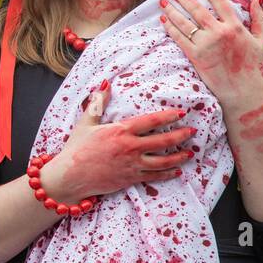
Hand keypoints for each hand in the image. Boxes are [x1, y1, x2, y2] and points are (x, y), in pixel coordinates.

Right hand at [40, 82, 193, 203]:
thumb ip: (98, 102)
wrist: (70, 176)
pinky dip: (168, 173)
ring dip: (179, 156)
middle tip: (192, 132)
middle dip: (181, 136)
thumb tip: (105, 83)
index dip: (168, 116)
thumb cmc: (76, 148)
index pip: (151, 121)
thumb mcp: (86, 122)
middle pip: (163, 141)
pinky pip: (155, 176)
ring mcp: (132, 165)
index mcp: (120, 131)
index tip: (181, 113)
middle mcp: (130, 147)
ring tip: (190, 153)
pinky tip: (176, 171)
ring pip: (163, 161)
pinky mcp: (131, 178)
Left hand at [161, 0, 262, 109]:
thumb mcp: (261, 40)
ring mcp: (206, 44)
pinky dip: (170, 27)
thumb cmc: (251, 66)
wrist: (242, 90)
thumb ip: (259, 18)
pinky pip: (179, 38)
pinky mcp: (195, 55)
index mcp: (235, 26)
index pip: (218, 1)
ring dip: (171, 10)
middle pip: (197, 9)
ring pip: (184, 22)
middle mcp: (219, 32)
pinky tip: (164, 20)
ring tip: (163, 2)